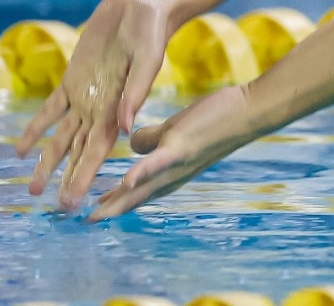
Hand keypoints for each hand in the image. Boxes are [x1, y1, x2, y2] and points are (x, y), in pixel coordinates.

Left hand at [15, 0, 175, 210]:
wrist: (144, 7)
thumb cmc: (151, 32)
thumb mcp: (147, 60)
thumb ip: (135, 93)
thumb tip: (125, 129)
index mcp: (119, 108)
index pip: (99, 150)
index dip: (85, 176)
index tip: (76, 202)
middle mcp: (100, 108)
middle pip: (80, 151)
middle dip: (68, 179)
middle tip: (57, 208)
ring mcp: (85, 95)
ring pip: (61, 137)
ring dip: (47, 162)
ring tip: (33, 189)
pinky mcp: (73, 80)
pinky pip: (51, 109)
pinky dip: (36, 129)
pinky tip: (21, 149)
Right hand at [87, 84, 258, 220]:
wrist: (248, 111)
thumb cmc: (213, 119)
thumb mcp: (174, 132)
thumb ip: (152, 141)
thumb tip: (132, 145)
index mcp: (170, 170)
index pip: (138, 191)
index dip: (116, 202)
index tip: (91, 214)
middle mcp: (174, 174)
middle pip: (139, 196)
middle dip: (113, 210)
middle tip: (85, 223)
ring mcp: (179, 161)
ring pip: (146, 185)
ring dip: (121, 200)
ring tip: (97, 214)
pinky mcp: (183, 146)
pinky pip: (160, 161)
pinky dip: (143, 172)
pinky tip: (126, 182)